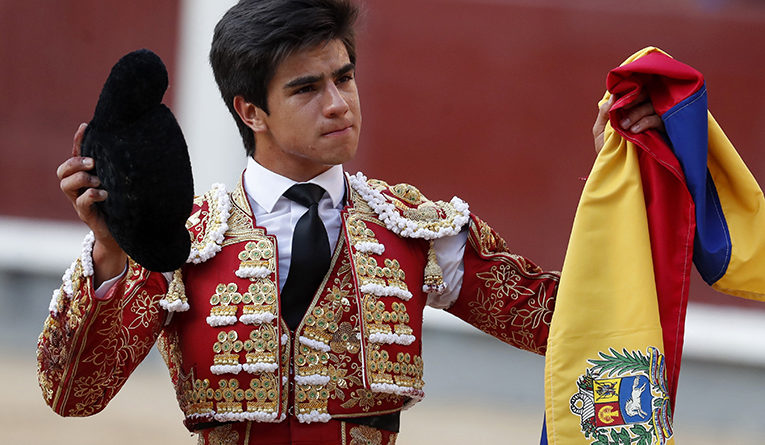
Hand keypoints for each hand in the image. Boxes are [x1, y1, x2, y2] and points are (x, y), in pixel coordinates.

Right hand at [57, 123, 126, 285]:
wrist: (126, 235)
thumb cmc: (127, 205)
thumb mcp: (124, 183)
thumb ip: (125, 168)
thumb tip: (143, 145)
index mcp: (87, 177)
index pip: (76, 155)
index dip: (77, 141)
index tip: (85, 127)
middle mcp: (80, 189)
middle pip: (63, 170)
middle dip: (75, 162)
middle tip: (92, 161)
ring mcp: (81, 202)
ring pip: (66, 184)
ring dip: (81, 177)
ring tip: (98, 178)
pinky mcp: (88, 215)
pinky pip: (81, 203)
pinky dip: (90, 195)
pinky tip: (103, 194)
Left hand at [593, 91, 664, 152]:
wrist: (615, 171)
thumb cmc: (607, 149)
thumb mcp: (600, 131)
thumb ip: (604, 113)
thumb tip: (613, 96)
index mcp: (629, 108)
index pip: (633, 90)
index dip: (628, 89)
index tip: (618, 95)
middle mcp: (643, 110)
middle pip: (645, 93)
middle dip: (633, 98)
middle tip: (622, 109)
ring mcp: (654, 119)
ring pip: (651, 105)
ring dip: (637, 113)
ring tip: (625, 126)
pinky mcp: (663, 130)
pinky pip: (658, 119)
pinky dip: (645, 122)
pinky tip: (634, 130)